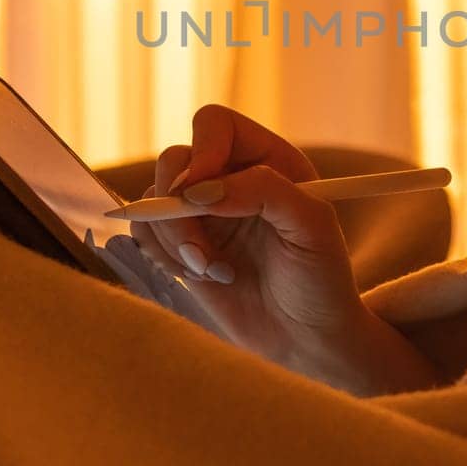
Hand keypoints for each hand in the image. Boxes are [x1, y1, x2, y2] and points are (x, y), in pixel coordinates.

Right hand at [128, 104, 439, 394]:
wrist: (307, 340)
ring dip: (176, 239)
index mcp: (268, 160)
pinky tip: (201, 276)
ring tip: (214, 271)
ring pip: (154, 198)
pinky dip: (162, 254)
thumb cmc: (321, 280)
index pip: (216, 125)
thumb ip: (264, 191)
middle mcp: (231, 178)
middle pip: (175, 159)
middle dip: (178, 207)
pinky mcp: (182, 245)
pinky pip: (145, 232)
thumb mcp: (311, 227)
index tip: (201, 195)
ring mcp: (203, 212)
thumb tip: (201, 189)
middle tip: (200, 251)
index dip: (202, 152)